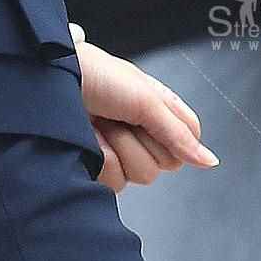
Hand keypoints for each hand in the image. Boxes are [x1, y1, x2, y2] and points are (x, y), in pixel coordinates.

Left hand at [73, 30, 218, 192]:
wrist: (50, 83)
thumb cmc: (97, 77)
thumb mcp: (145, 100)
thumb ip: (178, 134)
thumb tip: (210, 161)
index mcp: (159, 109)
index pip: (189, 139)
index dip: (176, 136)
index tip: (152, 116)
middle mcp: (143, 132)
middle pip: (168, 163)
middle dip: (143, 139)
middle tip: (120, 116)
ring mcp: (121, 151)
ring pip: (143, 174)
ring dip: (120, 148)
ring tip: (101, 125)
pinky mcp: (99, 168)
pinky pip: (116, 183)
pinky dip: (101, 160)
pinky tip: (89, 140)